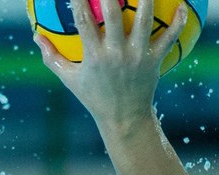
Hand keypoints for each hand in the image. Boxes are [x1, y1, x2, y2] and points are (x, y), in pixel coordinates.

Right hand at [34, 0, 187, 131]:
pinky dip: (178, 21)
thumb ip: (52, 57)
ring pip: (145, 20)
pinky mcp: (155, 60)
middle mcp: (116, 54)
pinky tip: (182, 5)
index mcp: (94, 57)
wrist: (123, 118)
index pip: (84, 22)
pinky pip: (170, 36)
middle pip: (114, 16)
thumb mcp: (69, 79)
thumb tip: (36, 36)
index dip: (79, 2)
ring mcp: (138, 56)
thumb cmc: (93, 96)